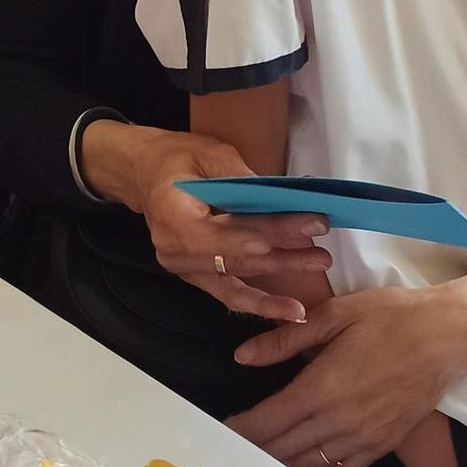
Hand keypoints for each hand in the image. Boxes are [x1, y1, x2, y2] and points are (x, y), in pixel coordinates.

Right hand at [78, 120, 332, 322]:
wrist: (143, 174)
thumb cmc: (176, 158)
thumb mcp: (210, 154)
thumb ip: (242, 179)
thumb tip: (284, 198)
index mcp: (173, 216)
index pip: (227, 231)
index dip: (270, 231)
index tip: (308, 227)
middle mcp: (174, 251)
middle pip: (238, 256)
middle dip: (284, 251)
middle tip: (322, 247)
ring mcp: (183, 269)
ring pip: (239, 277)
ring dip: (280, 274)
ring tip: (318, 263)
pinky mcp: (196, 276)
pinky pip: (229, 294)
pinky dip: (260, 303)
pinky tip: (290, 312)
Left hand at [228, 286, 466, 466]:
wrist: (450, 336)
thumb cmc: (392, 316)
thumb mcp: (336, 314)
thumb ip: (287, 339)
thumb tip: (243, 356)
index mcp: (321, 387)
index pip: (267, 422)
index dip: (239, 431)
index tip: (220, 433)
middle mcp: (338, 421)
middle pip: (282, 449)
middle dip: (253, 451)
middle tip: (230, 451)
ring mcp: (362, 438)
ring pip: (309, 465)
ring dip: (280, 465)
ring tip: (257, 462)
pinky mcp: (382, 446)